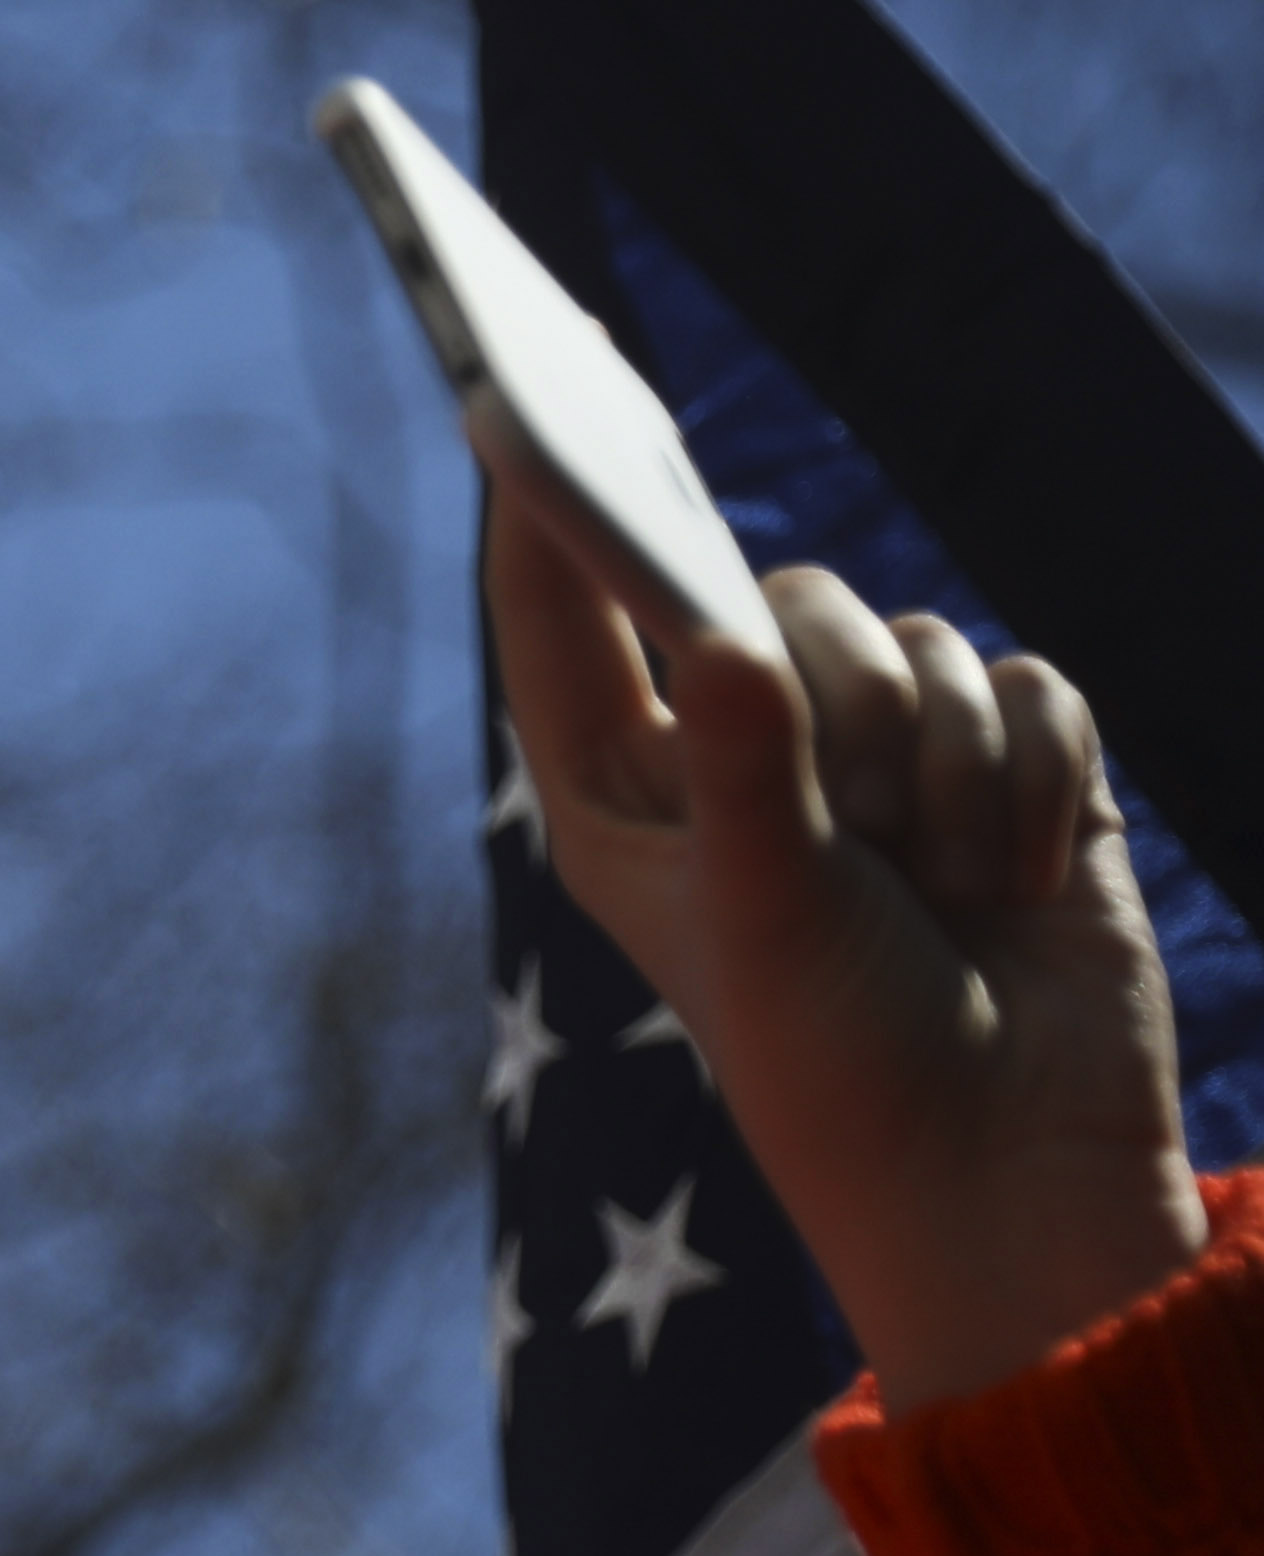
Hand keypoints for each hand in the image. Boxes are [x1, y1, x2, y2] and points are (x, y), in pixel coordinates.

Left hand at [487, 500, 1205, 1411]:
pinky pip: (1029, 682)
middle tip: (866, 824)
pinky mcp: (1001, 761)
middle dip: (846, 701)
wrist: (1009, 1156)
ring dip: (951, 764)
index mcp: (624, 793)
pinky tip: (1022, 876)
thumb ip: (747, 768)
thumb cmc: (843, 1057)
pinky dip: (1038, 779)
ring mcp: (875, 753)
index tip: (518, 398)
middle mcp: (736, 752)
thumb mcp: (770, 912)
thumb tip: (724, 640)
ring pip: (918, 637)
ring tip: (941, 880)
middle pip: (776, 602)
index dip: (546, 509)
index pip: (561, 620)